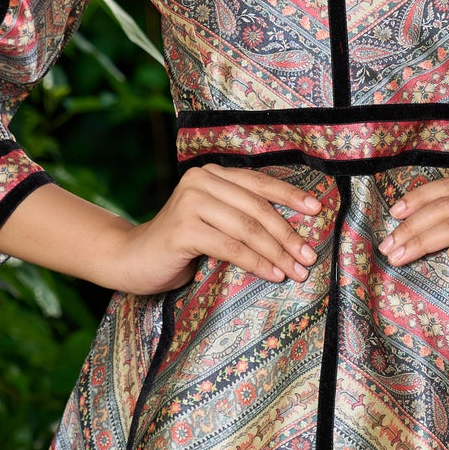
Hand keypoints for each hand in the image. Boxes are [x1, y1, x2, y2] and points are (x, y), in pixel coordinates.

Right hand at [105, 163, 323, 293]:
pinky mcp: (183, 229)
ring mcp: (190, 203)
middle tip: (310, 256)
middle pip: (257, 208)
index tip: (317, 210)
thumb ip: (241, 215)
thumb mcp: (214, 222)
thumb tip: (293, 231)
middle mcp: (200, 181)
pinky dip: (256, 263)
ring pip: (247, 229)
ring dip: (277, 253)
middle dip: (288, 234)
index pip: (259, 182)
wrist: (131, 259)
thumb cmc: (179, 244)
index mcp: (212, 174)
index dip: (290, 196)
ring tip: (296, 271)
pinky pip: (231, 247)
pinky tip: (272, 275)